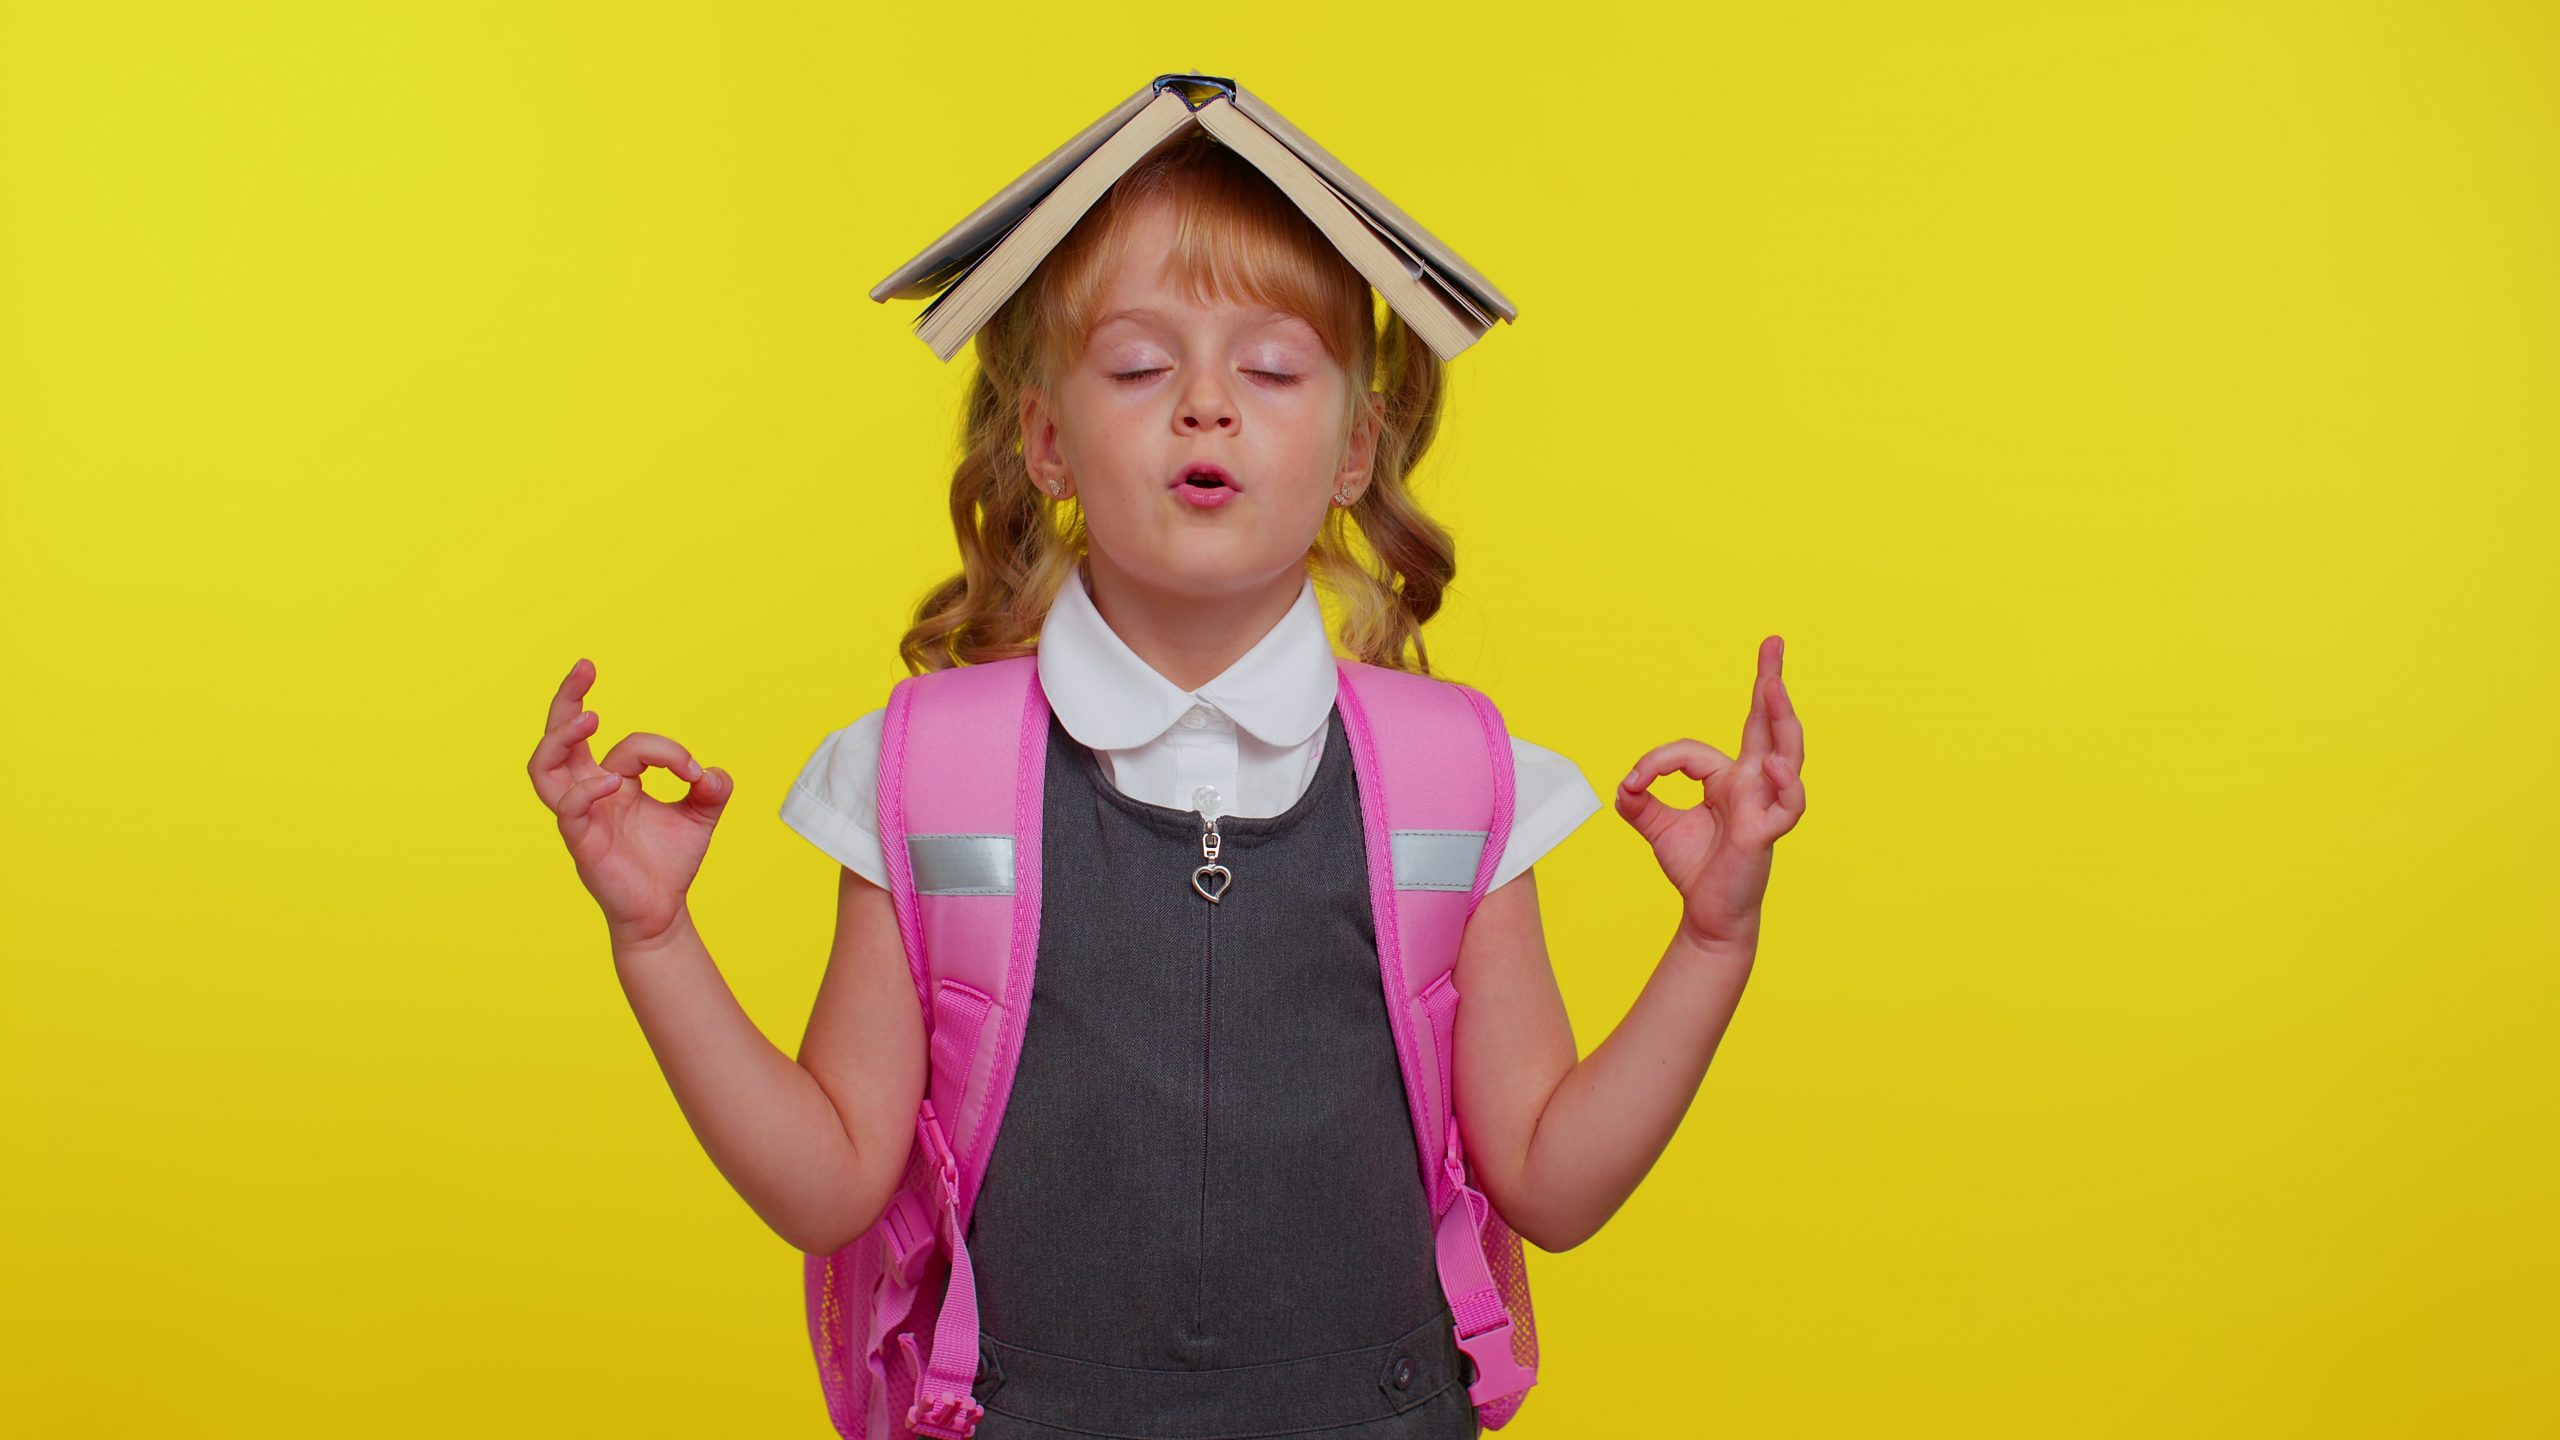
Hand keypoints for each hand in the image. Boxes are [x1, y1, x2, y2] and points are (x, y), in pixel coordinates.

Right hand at [527, 658, 730, 949]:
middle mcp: (589, 793)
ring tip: (588, 718)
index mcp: (612, 781)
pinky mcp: (581, 843)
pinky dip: (585, 792)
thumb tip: (712, 772)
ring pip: (544, 769)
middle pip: (558, 737)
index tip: (695, 772)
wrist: (663, 912)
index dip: (666, 751)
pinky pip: (567, 811)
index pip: (630, 746)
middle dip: (567, 699)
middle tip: (584, 666)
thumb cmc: (669, 862)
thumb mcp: (700, 817)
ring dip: (561, 738)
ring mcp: (580, 817)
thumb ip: (711, 789)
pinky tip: (613, 783)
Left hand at [1614, 635, 1806, 951]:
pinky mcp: (1767, 833)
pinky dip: (1785, 785)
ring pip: (1785, 754)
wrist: (1708, 916)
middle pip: (1767, 726)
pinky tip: (1773, 764)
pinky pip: (1787, 805)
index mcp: (1729, 780)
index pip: (1693, 751)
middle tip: (1773, 644)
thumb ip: (1639, 800)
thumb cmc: (1695, 869)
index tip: (1634, 783)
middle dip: (1770, 683)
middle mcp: (1753, 784)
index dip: (1657, 763)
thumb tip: (1625, 784)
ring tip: (1774, 686)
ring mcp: (1765, 805)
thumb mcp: (1657, 827)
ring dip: (1780, 719)